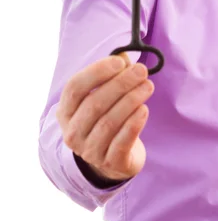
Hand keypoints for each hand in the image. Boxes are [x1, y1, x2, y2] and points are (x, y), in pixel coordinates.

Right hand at [56, 53, 153, 181]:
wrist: (116, 158)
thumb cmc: (108, 118)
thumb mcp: (105, 97)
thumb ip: (113, 76)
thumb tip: (124, 57)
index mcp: (66, 112)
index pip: (75, 88)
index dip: (97, 72)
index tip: (120, 61)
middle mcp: (72, 133)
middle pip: (95, 104)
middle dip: (121, 84)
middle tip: (142, 70)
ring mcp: (89, 151)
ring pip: (109, 122)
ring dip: (131, 100)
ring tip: (148, 86)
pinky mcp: (110, 163)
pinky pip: (122, 141)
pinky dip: (134, 123)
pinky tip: (144, 109)